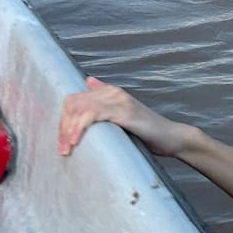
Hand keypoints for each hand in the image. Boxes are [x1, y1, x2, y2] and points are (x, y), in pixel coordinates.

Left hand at [58, 76, 188, 158]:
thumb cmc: (146, 133)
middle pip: (73, 103)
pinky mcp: (124, 112)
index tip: (61, 142)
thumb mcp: (120, 119)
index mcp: (109, 92)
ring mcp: (118, 100)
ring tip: (67, 149)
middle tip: (62, 149)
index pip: (74, 100)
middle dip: (63, 127)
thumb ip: (104, 106)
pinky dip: (80, 128)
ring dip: (68, 129)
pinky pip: (93, 115)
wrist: (171, 138)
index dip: (63, 121)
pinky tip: (76, 141)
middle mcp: (112, 92)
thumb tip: (88, 82)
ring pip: (80, 108)